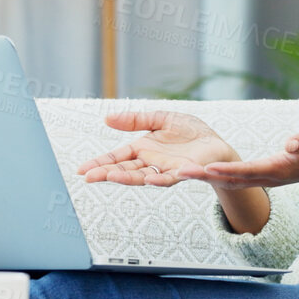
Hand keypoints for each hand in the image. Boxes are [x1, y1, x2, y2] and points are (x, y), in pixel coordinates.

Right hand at [76, 110, 238, 186]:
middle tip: (88, 177)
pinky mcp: (183, 172)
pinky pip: (170, 177)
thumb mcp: (160, 118)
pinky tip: (150, 180)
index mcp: (142, 148)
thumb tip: (107, 118)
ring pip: (143, 176)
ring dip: (127, 178)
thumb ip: (135, 120)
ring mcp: (165, 169)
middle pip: (124, 169)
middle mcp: (150, 162)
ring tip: (111, 177)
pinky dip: (160, 179)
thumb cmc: (189, 132)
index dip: (100, 163)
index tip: (82, 170)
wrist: (216, 143)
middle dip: (106, 173)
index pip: (116, 157)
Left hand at [176, 126, 298, 190]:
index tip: (207, 169)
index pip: (248, 170)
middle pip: (232, 180)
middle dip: (206, 177)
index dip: (227, 170)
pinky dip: (217, 178)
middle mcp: (269, 177)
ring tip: (182, 173)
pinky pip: (236, 180)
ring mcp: (266, 179)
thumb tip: (290, 143)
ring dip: (207, 179)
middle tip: (180, 173)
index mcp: (279, 168)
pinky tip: (202, 174)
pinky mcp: (264, 176)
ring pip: (231, 182)